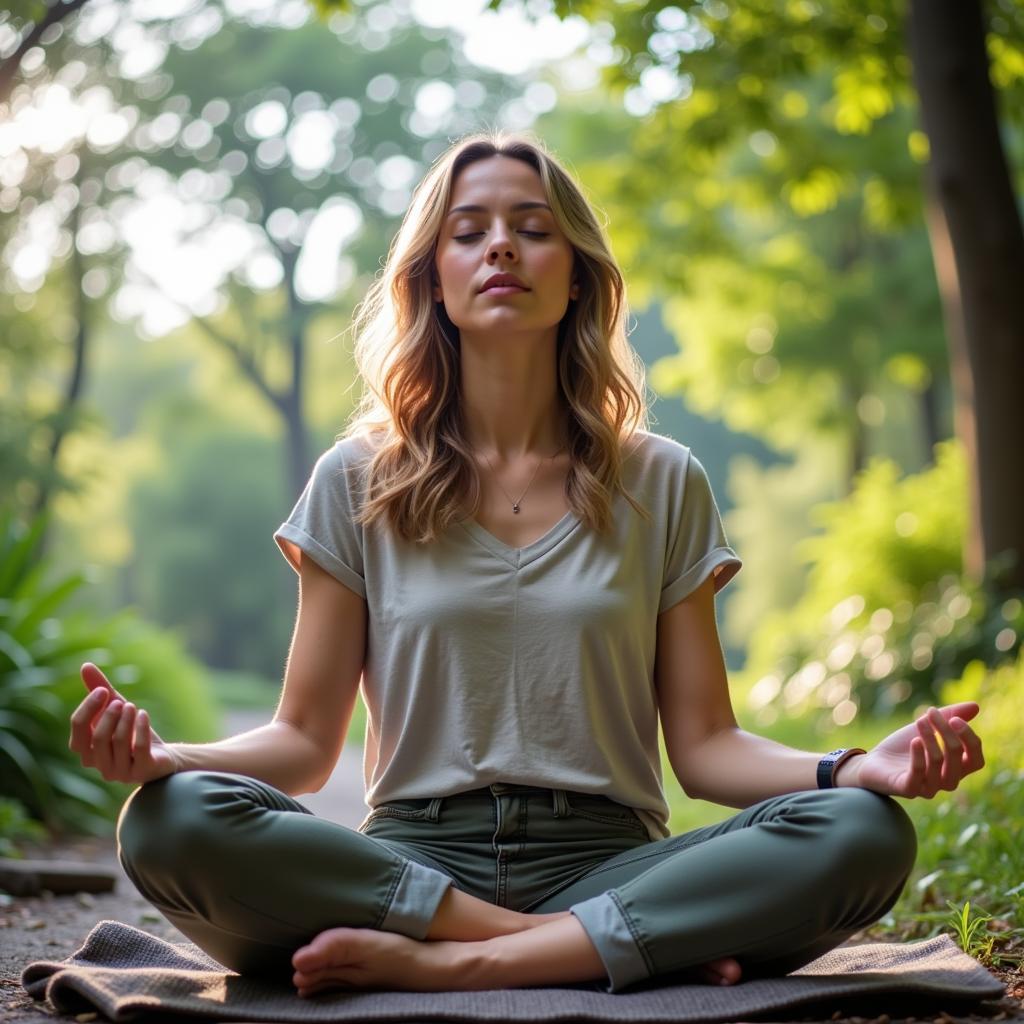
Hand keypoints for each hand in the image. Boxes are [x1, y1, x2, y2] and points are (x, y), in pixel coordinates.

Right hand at [69, 663, 178, 783]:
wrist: (162, 756)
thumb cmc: (132, 731)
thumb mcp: (117, 708)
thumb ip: (99, 690)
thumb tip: (85, 665)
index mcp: (86, 749)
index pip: (78, 728)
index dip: (89, 707)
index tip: (104, 690)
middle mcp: (98, 764)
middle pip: (97, 738)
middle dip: (109, 716)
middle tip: (122, 702)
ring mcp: (119, 772)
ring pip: (119, 743)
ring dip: (127, 720)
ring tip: (134, 706)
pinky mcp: (141, 772)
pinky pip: (140, 750)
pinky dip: (142, 728)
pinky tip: (144, 714)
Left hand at [840, 701, 984, 797]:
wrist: (872, 762)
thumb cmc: (903, 747)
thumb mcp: (926, 728)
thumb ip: (950, 717)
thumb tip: (976, 706)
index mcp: (955, 769)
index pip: (976, 760)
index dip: (970, 740)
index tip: (955, 718)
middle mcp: (945, 781)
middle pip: (958, 759)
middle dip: (946, 732)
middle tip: (931, 712)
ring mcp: (928, 788)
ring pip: (938, 765)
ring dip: (930, 738)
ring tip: (919, 720)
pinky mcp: (908, 789)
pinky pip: (918, 775)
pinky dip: (918, 756)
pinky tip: (914, 741)